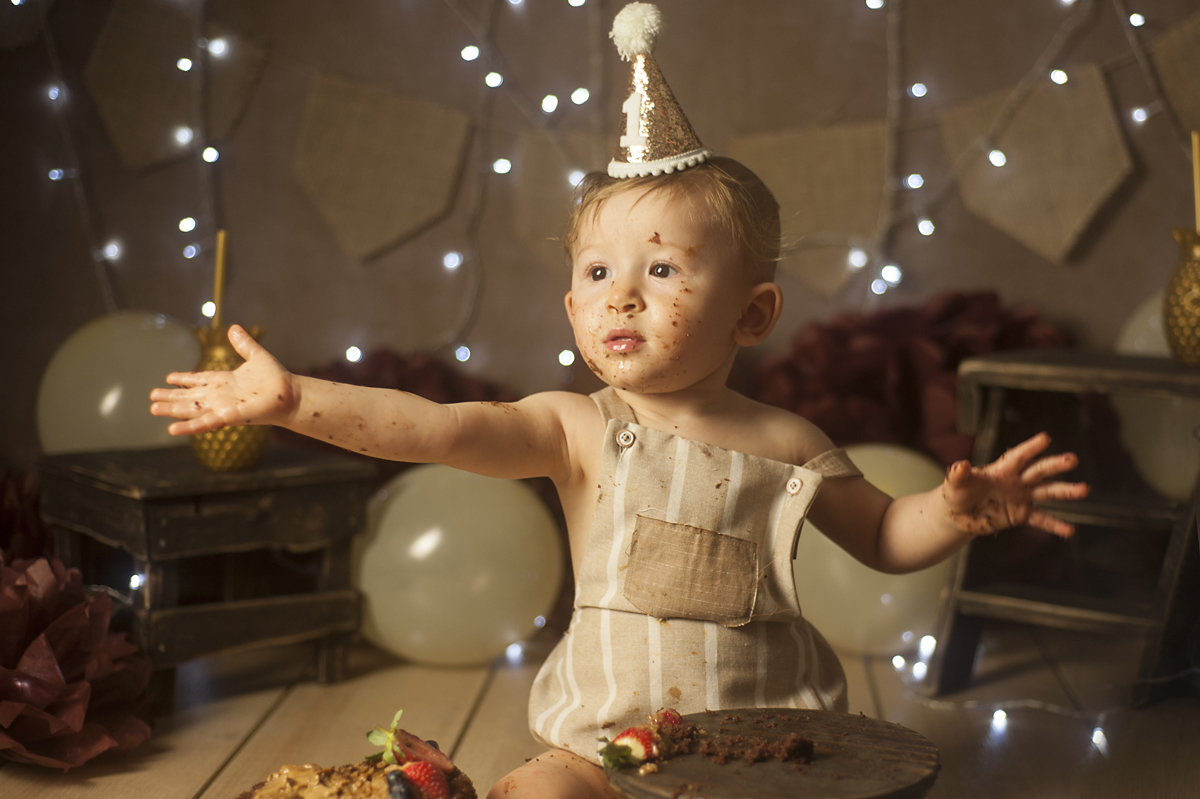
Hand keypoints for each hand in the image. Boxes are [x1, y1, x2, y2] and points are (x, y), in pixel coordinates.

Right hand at [149, 325, 295, 434]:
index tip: (168, 378)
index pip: (199, 380)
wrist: (291, 394)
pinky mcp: (229, 417)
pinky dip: (189, 426)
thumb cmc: (277, 379)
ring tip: (154, 409)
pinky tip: (172, 430)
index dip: (184, 379)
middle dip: (171, 398)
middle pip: (190, 396)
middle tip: (152, 398)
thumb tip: (234, 328)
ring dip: (173, 410)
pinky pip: (205, 422)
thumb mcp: (256, 356)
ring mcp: (223, 407)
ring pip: (192, 409)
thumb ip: (244, 344)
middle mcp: (221, 395)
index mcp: (225, 381)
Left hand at [942, 432, 1088, 537]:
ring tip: (1083, 490)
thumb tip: (960, 465)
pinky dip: (1054, 525)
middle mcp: (1015, 481)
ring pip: (1047, 493)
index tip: (1045, 438)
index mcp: (1001, 469)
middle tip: (1072, 459)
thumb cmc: (956, 493)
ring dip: (1065, 492)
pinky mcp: (1020, 515)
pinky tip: (1069, 531)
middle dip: (1054, 465)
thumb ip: (957, 474)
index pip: (1018, 456)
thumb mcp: (954, 484)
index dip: (1030, 448)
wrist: (958, 515)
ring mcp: (1020, 497)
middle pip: (1038, 471)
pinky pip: (1041, 519)